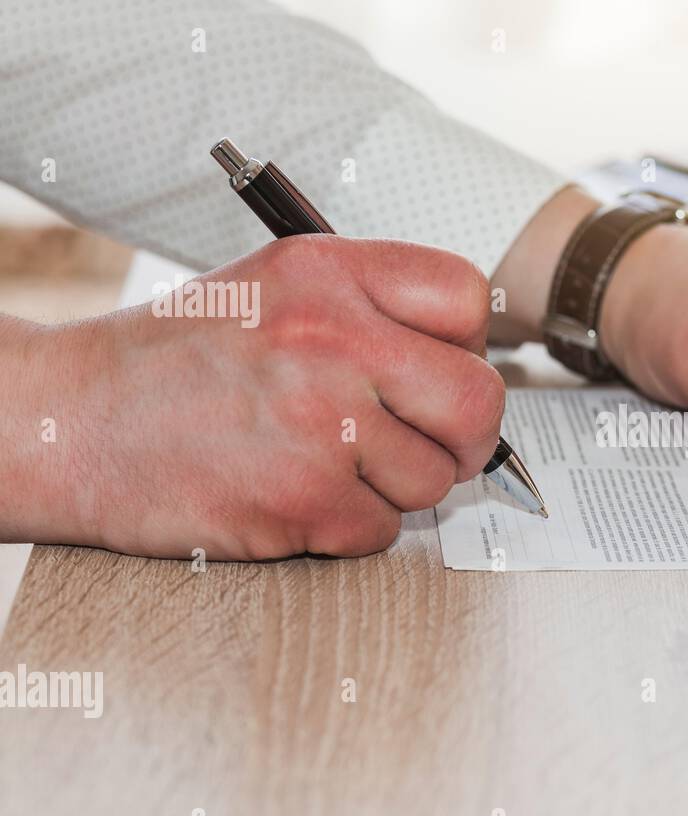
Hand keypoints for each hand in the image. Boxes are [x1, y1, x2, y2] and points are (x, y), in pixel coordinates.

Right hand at [0, 236, 503, 558]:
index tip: (440, 374)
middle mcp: (335, 339)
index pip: (467, 298)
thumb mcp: (274, 291)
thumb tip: (466, 365)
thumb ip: (371, 312)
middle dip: (464, 438)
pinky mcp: (305, 499)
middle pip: (479, 402)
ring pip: (436, 479)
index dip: (467, 347)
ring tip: (326, 465)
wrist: (67, 421)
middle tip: (429, 445)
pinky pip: (383, 530)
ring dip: (395, 488)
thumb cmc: (175, 361)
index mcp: (330, 272)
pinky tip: (297, 497)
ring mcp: (323, 421)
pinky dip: (350, 528)